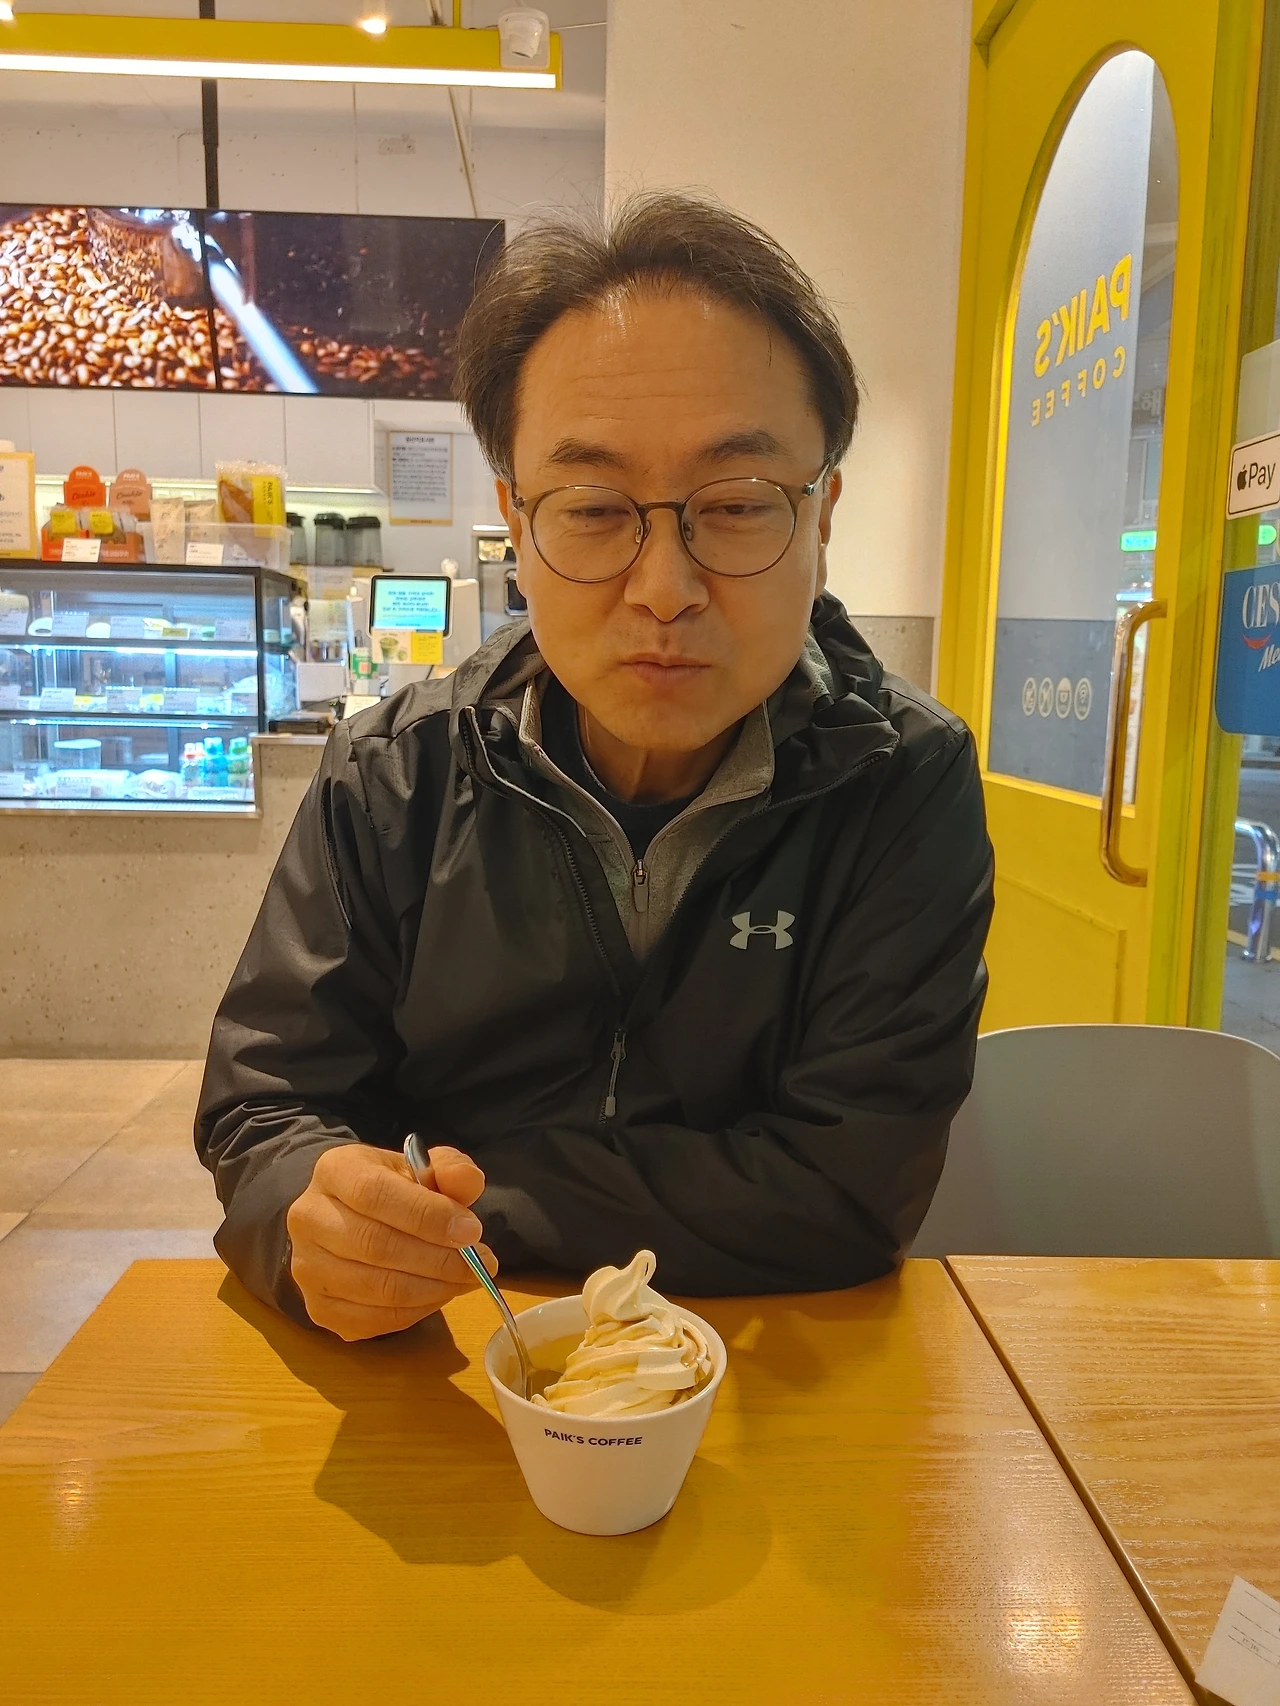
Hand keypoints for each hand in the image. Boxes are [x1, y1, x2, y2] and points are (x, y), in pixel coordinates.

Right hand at [286, 1142, 497, 1340]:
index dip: (427, 1215)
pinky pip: (374, 1320)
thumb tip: (467, 1182)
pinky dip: (416, 1312)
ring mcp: (307, 1269)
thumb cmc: (392, 1191)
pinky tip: (439, 1293)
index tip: (472, 1230)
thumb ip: (449, 1169)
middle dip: (439, 1258)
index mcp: (333, 1171)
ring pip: (377, 1289)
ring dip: (434, 1288)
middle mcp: (309, 1219)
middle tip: (481, 1261)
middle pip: (376, 1245)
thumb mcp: (422, 1168)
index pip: (374, 1193)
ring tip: (466, 1278)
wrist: (348, 1219)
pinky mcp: (318, 1309)